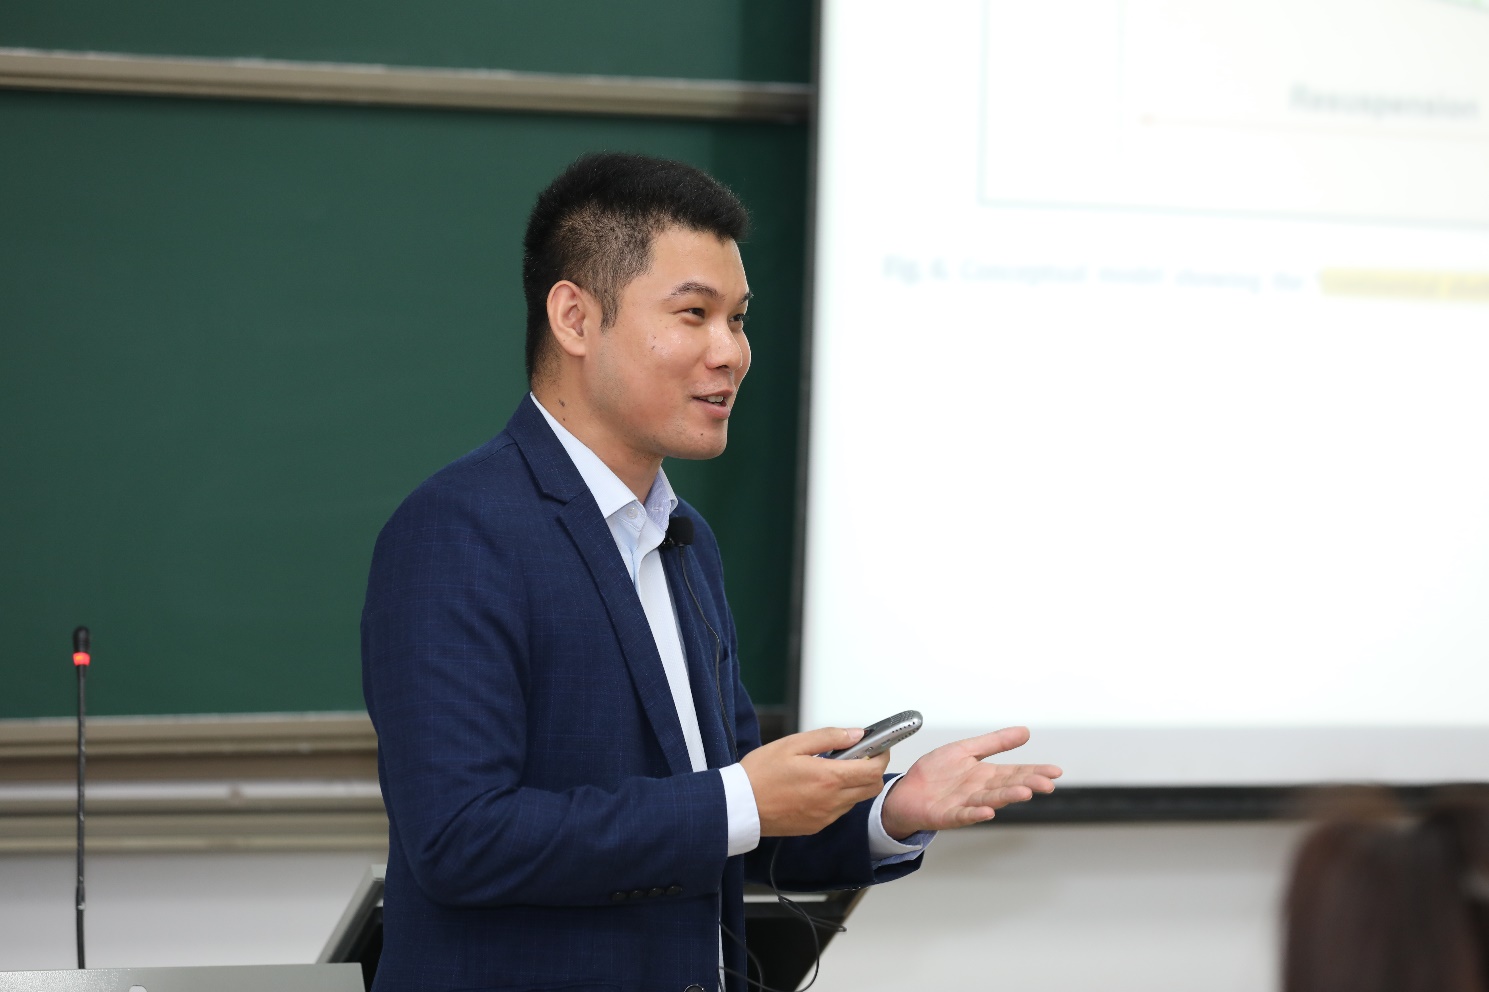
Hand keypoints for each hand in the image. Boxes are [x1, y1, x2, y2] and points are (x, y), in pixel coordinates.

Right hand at [740, 727, 891, 836]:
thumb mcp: (792, 744)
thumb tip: (855, 734)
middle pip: (872, 787)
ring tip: (832, 768)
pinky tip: (819, 785)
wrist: (739, 806)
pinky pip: (839, 810)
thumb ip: (829, 737)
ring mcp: (825, 816)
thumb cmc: (760, 774)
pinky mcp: (816, 826)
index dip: (881, 755)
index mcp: (828, 778)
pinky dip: (839, 796)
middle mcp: (831, 801)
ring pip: (856, 799)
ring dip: (854, 783)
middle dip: (872, 769)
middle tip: (858, 755)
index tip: (878, 745)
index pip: (873, 770)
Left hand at [880, 726, 1060, 839]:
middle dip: (1027, 785)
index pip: (1015, 773)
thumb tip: (1025, 731)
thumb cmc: (936, 773)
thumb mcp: (966, 749)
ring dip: (1007, 798)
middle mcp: (980, 791)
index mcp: (986, 775)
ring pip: (990, 800)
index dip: (1035, 771)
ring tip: (1024, 794)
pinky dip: (975, 813)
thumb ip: (995, 742)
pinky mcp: (947, 815)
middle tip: (1046, 785)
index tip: (1055, 772)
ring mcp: (965, 804)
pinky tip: (987, 812)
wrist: (906, 792)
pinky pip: (963, 815)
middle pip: (1007, 787)